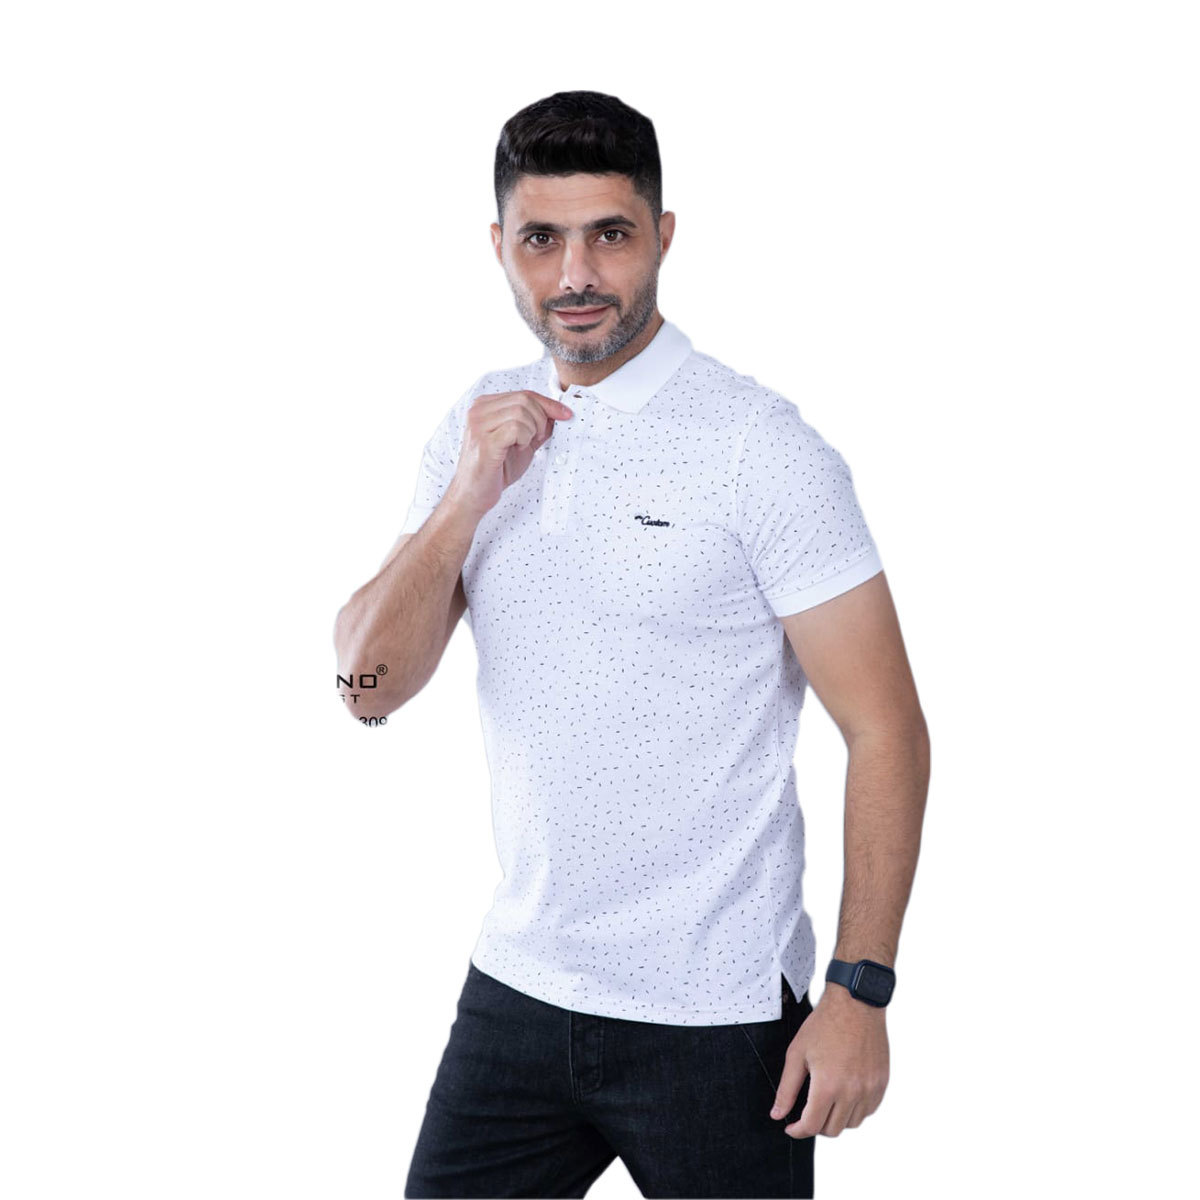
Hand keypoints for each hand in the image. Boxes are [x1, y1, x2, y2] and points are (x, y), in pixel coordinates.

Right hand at [446, 390, 572, 520]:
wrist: (474, 494)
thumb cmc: (495, 469)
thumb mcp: (522, 442)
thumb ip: (537, 426)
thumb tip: (558, 414)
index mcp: (485, 406)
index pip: (524, 394)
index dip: (548, 404)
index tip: (566, 414)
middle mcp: (478, 411)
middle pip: (524, 400)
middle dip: (540, 420)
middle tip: (536, 439)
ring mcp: (478, 425)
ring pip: (521, 413)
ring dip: (531, 432)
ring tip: (522, 446)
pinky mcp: (484, 441)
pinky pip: (515, 428)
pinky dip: (524, 439)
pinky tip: (516, 449)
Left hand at [770, 986, 889, 1137]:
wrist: (856, 1004)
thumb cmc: (824, 1024)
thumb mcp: (797, 1053)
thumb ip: (787, 1089)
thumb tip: (777, 1114)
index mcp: (828, 1085)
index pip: (812, 1126)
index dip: (798, 1131)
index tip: (791, 1127)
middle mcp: (852, 1092)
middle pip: (832, 1130)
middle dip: (816, 1126)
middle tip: (807, 1112)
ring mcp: (870, 1089)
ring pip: (852, 1123)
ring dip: (837, 1119)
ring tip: (826, 1102)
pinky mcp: (881, 1083)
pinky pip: (868, 1111)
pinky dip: (855, 1110)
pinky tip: (844, 1095)